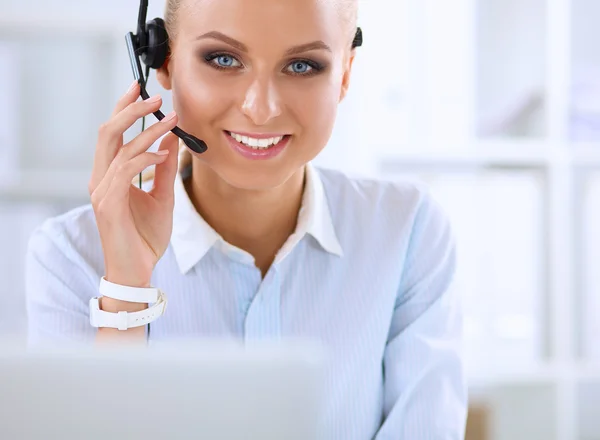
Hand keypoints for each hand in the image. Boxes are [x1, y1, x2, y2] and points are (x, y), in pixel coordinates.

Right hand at [89, 81, 179, 287]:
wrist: (138, 269)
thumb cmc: (146, 236)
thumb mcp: (162, 197)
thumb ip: (162, 170)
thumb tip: (169, 142)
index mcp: (111, 175)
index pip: (113, 134)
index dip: (124, 109)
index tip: (141, 89)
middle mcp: (101, 178)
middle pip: (108, 133)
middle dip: (130, 110)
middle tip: (154, 96)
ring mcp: (102, 191)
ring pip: (118, 148)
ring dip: (145, 131)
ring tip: (170, 121)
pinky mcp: (107, 204)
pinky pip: (124, 171)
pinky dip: (144, 157)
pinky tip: (162, 152)